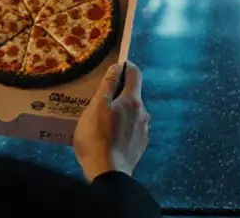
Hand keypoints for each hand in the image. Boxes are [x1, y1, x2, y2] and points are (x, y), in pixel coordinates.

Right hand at [74, 61, 149, 180]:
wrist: (108, 173)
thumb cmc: (97, 138)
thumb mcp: (96, 108)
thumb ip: (107, 86)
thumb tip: (117, 67)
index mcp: (132, 100)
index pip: (135, 74)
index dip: (126, 67)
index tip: (116, 67)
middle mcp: (143, 112)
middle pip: (133, 95)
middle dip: (119, 94)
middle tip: (101, 100)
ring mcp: (143, 130)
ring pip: (133, 114)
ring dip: (121, 113)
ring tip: (104, 122)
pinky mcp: (140, 145)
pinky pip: (132, 130)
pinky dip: (123, 128)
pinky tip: (110, 138)